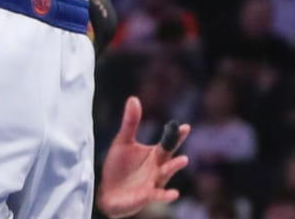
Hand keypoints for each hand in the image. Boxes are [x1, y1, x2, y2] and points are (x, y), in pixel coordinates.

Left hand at [97, 97, 189, 218]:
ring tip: (184, 160)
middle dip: (177, 149)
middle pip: (169, 158)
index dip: (177, 135)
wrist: (108, 192)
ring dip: (173, 168)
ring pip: (165, 174)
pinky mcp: (145, 195)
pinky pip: (157, 194)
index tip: (186, 126)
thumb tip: (133, 98)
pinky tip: (174, 193)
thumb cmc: (119, 166)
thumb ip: (130, 122)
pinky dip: (165, 195)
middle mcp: (157, 168)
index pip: (168, 143)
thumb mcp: (123, 141)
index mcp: (154, 154)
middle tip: (186, 141)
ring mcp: (153, 182)